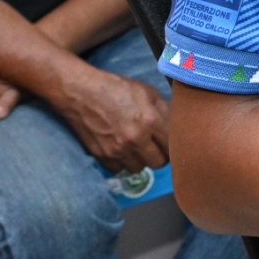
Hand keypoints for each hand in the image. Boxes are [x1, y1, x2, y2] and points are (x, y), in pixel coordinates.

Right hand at [51, 66, 169, 171]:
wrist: (82, 92)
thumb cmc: (117, 88)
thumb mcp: (147, 92)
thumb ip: (164, 111)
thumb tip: (176, 128)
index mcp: (150, 121)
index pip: (172, 147)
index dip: (173, 145)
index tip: (169, 142)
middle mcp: (135, 139)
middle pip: (158, 163)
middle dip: (159, 155)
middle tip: (155, 146)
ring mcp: (117, 150)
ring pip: (139, 168)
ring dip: (140, 160)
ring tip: (136, 147)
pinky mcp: (101, 156)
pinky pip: (119, 170)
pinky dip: (121, 162)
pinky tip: (121, 149)